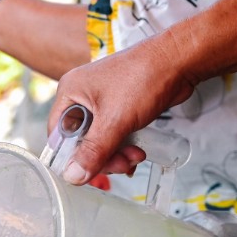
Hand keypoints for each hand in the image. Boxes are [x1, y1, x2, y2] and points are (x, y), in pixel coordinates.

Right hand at [48, 35, 196, 184]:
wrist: (178, 61)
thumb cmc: (145, 76)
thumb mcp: (115, 120)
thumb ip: (93, 151)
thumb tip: (73, 175)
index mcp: (70, 93)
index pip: (58, 135)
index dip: (70, 156)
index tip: (87, 171)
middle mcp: (82, 97)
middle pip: (80, 142)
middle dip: (102, 157)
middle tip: (121, 164)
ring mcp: (101, 103)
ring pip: (99, 142)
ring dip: (116, 155)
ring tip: (134, 156)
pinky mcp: (118, 108)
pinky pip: (113, 136)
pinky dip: (123, 148)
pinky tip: (136, 152)